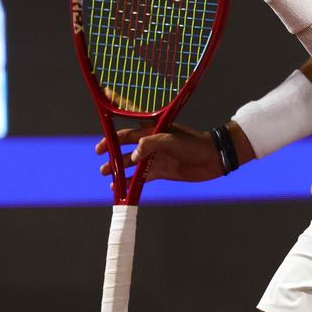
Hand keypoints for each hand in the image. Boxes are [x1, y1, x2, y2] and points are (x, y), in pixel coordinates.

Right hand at [95, 122, 225, 183]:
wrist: (212, 159)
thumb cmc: (193, 144)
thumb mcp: (170, 140)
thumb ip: (150, 144)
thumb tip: (133, 154)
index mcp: (153, 129)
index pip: (129, 125)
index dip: (114, 125)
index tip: (101, 131)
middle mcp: (151, 142)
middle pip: (126, 145)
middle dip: (111, 150)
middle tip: (100, 158)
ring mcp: (155, 157)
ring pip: (131, 162)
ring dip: (119, 168)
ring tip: (106, 174)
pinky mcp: (161, 171)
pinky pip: (141, 177)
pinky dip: (130, 182)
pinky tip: (120, 187)